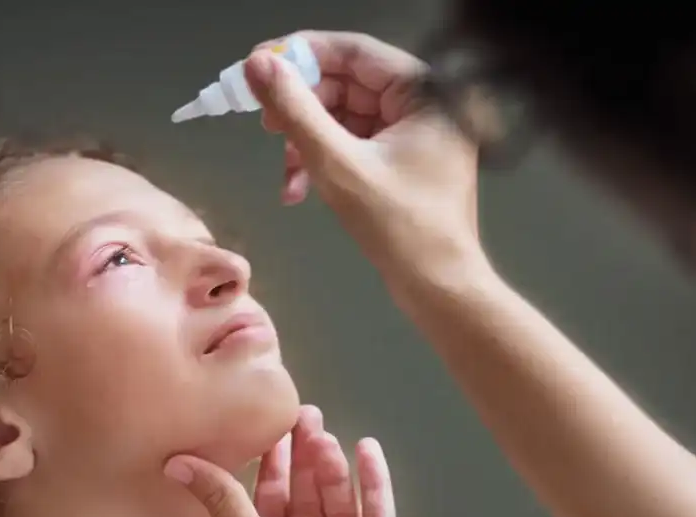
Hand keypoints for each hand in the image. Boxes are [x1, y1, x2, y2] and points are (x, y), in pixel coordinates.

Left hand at [164, 406, 434, 516]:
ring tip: (327, 433)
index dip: (268, 467)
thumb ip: (222, 501)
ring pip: (337, 507)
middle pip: (303, 501)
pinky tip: (368, 449)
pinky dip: (373, 485)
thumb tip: (175, 463)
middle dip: (302, 459)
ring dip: (332, 469)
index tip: (269, 428)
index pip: (265, 505)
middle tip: (303, 416)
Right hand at [247, 31, 492, 303]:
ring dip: (307, 142)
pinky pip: (355, 144)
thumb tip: (257, 65)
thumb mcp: (337, 165)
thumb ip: (296, 110)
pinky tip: (299, 190)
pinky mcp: (406, 160)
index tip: (257, 67)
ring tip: (287, 173)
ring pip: (345, 117)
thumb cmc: (399, 227)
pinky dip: (324, 162)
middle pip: (347, 84)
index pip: (354, 51)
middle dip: (303, 109)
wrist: (439, 287)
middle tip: (265, 126)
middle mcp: (427, 102)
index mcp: (426, 91)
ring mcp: (417, 133)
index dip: (301, 54)